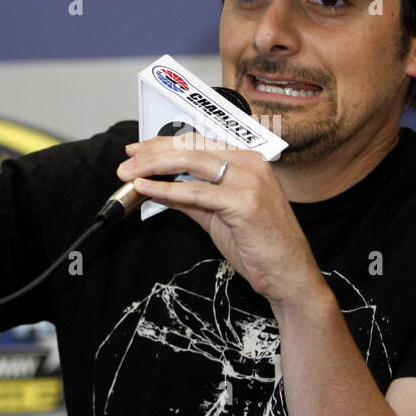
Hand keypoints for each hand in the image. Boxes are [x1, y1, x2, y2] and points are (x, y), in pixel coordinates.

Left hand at [116, 132, 324, 307]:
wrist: (289, 274)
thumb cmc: (259, 245)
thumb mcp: (217, 214)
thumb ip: (190, 197)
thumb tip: (156, 186)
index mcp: (247, 160)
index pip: (197, 141)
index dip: (163, 144)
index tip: (138, 151)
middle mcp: (251, 163)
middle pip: (192, 147)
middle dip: (153, 153)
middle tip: (126, 162)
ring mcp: (250, 180)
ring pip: (192, 163)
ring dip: (155, 167)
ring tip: (129, 175)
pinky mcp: (245, 202)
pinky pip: (198, 193)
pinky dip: (168, 190)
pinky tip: (147, 189)